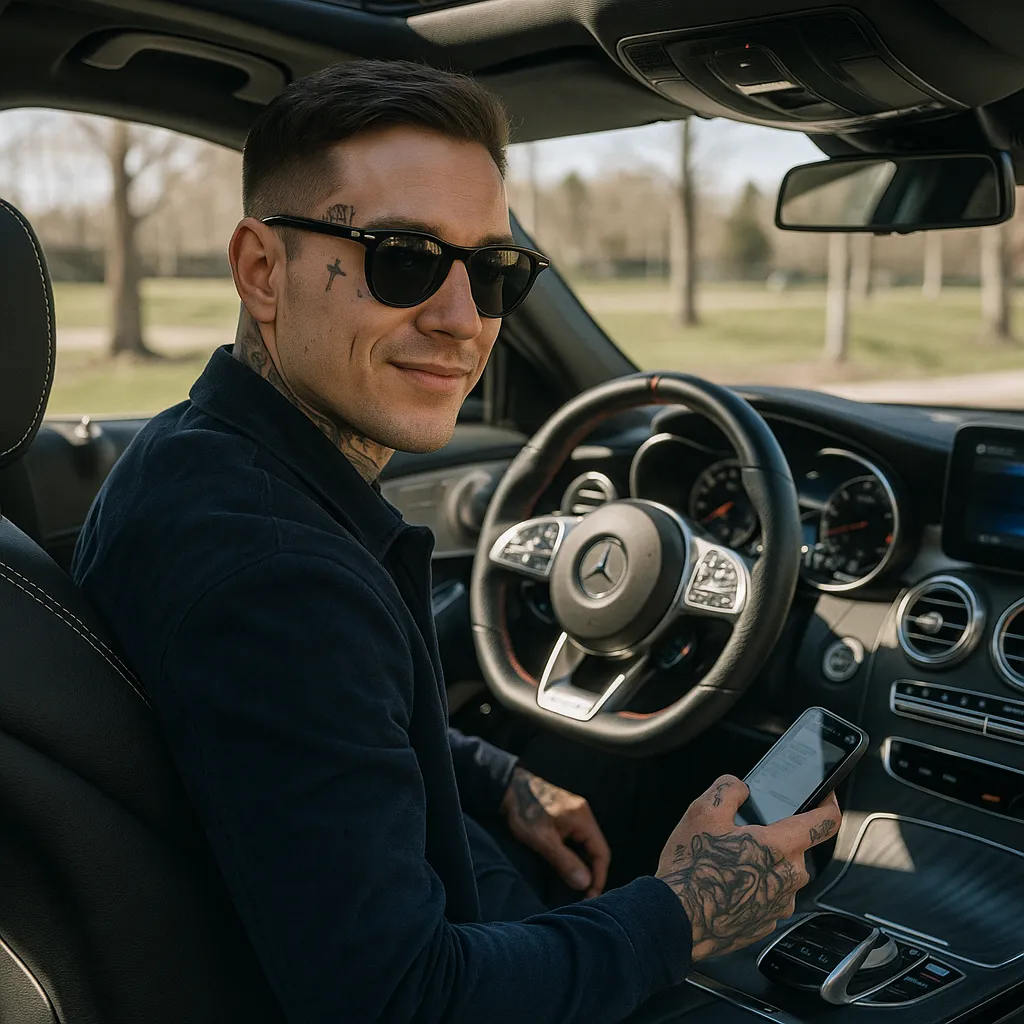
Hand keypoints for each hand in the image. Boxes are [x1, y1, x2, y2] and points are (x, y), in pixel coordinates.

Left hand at [500, 767, 610, 897]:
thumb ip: (564, 861)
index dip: (598, 878)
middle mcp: (583, 814)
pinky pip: (577, 839)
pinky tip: (567, 866)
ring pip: (586, 845)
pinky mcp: (565, 815)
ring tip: (576, 886)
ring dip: (584, 865)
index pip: (602, 853)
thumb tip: (585, 883)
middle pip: (596, 849)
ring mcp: (575, 813)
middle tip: (583, 896)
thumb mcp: (542, 839)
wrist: (507, 786)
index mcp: (582, 818)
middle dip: (592, 873)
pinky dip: (575, 855)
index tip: (590, 897)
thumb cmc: (523, 810)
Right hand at [656, 775, 840, 961]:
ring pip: (780, 872)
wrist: (677, 919)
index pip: (824, 822)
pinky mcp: (767, 923)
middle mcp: (788, 877)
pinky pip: (768, 896)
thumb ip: (729, 789)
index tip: (825, 795)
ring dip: (762, 864)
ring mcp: (780, 904)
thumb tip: (740, 787)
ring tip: (727, 863)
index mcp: (780, 846)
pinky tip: (726, 885)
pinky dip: (753, 887)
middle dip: (773, 837)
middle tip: (740, 835)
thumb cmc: (691, 869)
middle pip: (795, 847)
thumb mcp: (703, 812)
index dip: (827, 803)